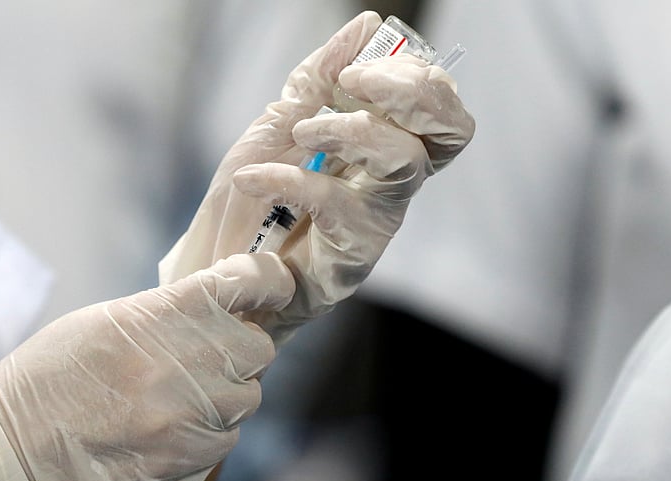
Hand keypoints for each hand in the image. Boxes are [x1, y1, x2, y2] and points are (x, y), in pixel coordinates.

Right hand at [0, 253, 293, 480]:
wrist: (15, 445)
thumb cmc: (53, 374)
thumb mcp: (111, 319)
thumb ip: (172, 311)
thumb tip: (220, 309)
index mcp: (169, 313)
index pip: (250, 282)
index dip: (269, 280)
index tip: (271, 284)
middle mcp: (193, 360)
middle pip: (259, 348)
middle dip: (239, 349)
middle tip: (205, 355)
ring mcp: (197, 414)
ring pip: (248, 396)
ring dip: (225, 393)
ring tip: (177, 396)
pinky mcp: (193, 457)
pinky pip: (227, 437)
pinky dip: (208, 430)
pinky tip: (169, 428)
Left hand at [159, 11, 474, 344]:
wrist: (220, 265)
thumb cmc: (255, 198)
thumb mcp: (280, 124)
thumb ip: (320, 78)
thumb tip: (369, 25)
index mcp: (386, 147)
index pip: (438, 105)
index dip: (415, 76)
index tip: (356, 69)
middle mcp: (393, 182)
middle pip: (450, 131)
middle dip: (414, 93)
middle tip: (356, 83)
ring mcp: (378, 219)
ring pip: (405, 162)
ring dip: (352, 129)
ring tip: (302, 130)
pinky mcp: (353, 256)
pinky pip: (335, 203)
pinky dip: (288, 180)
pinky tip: (253, 178)